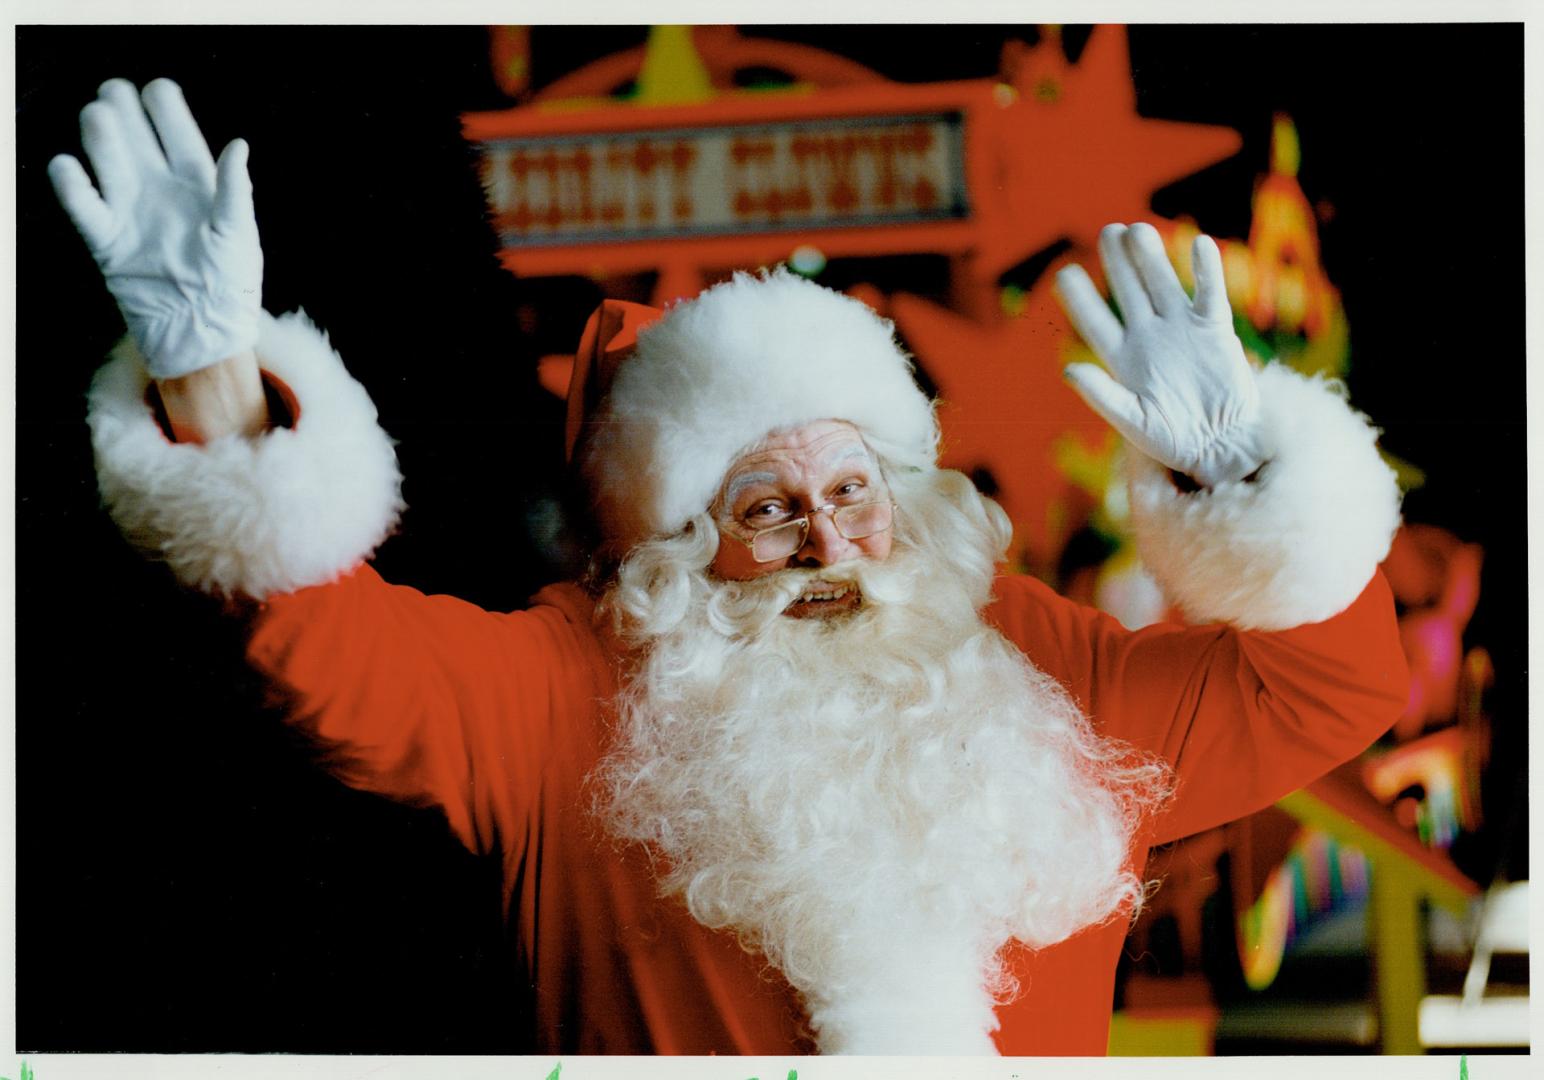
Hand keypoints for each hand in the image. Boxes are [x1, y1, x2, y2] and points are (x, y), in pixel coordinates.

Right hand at [48, 78, 261, 379]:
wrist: (201, 334)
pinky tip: (68, 165)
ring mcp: (131, 213)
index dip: (166, 110)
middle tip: (114, 91)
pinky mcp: (107, 241)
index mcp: (197, 187)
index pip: (178, 136)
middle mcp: (160, 193)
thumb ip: (236, 191)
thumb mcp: (240, 236)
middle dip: (124, 111)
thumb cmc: (231, 286)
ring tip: (98, 116)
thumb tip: (238, 145)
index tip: (158, 90)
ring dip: (100, 137)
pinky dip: (71, 184)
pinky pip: (83, 205)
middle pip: (136, 139)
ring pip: (108, 162)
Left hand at [1055, 222, 1267, 487]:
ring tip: (1137, 230)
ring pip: (1162, 284)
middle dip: (1117, 263)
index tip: (1065, 273)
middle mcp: (1148, 335)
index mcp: (1121, 357)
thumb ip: (1102, 395)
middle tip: (1107, 232)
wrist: (1222, 444)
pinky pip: (1210, 294)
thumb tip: (1069, 370)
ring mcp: (1181, 329)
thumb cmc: (1172, 438)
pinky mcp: (1215, 329)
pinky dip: (1207, 271)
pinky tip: (1199, 245)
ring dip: (1151, 258)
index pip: (1095, 321)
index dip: (1080, 298)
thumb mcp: (1132, 421)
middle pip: (1128, 291)